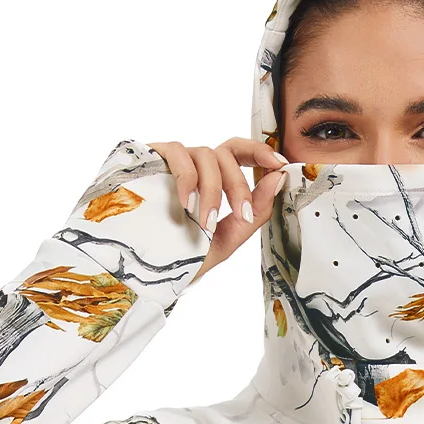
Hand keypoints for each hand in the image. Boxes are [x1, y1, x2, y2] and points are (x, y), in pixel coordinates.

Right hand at [146, 136, 288, 282]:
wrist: (143, 272)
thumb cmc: (183, 256)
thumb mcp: (227, 240)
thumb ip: (255, 212)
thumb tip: (278, 179)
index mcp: (215, 177)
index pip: (241, 152)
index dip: (261, 152)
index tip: (280, 165)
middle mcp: (196, 164)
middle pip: (228, 151)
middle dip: (239, 183)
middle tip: (241, 216)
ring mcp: (174, 160)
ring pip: (205, 154)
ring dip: (212, 190)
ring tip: (205, 222)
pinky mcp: (151, 156)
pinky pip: (176, 152)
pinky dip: (186, 178)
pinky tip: (186, 204)